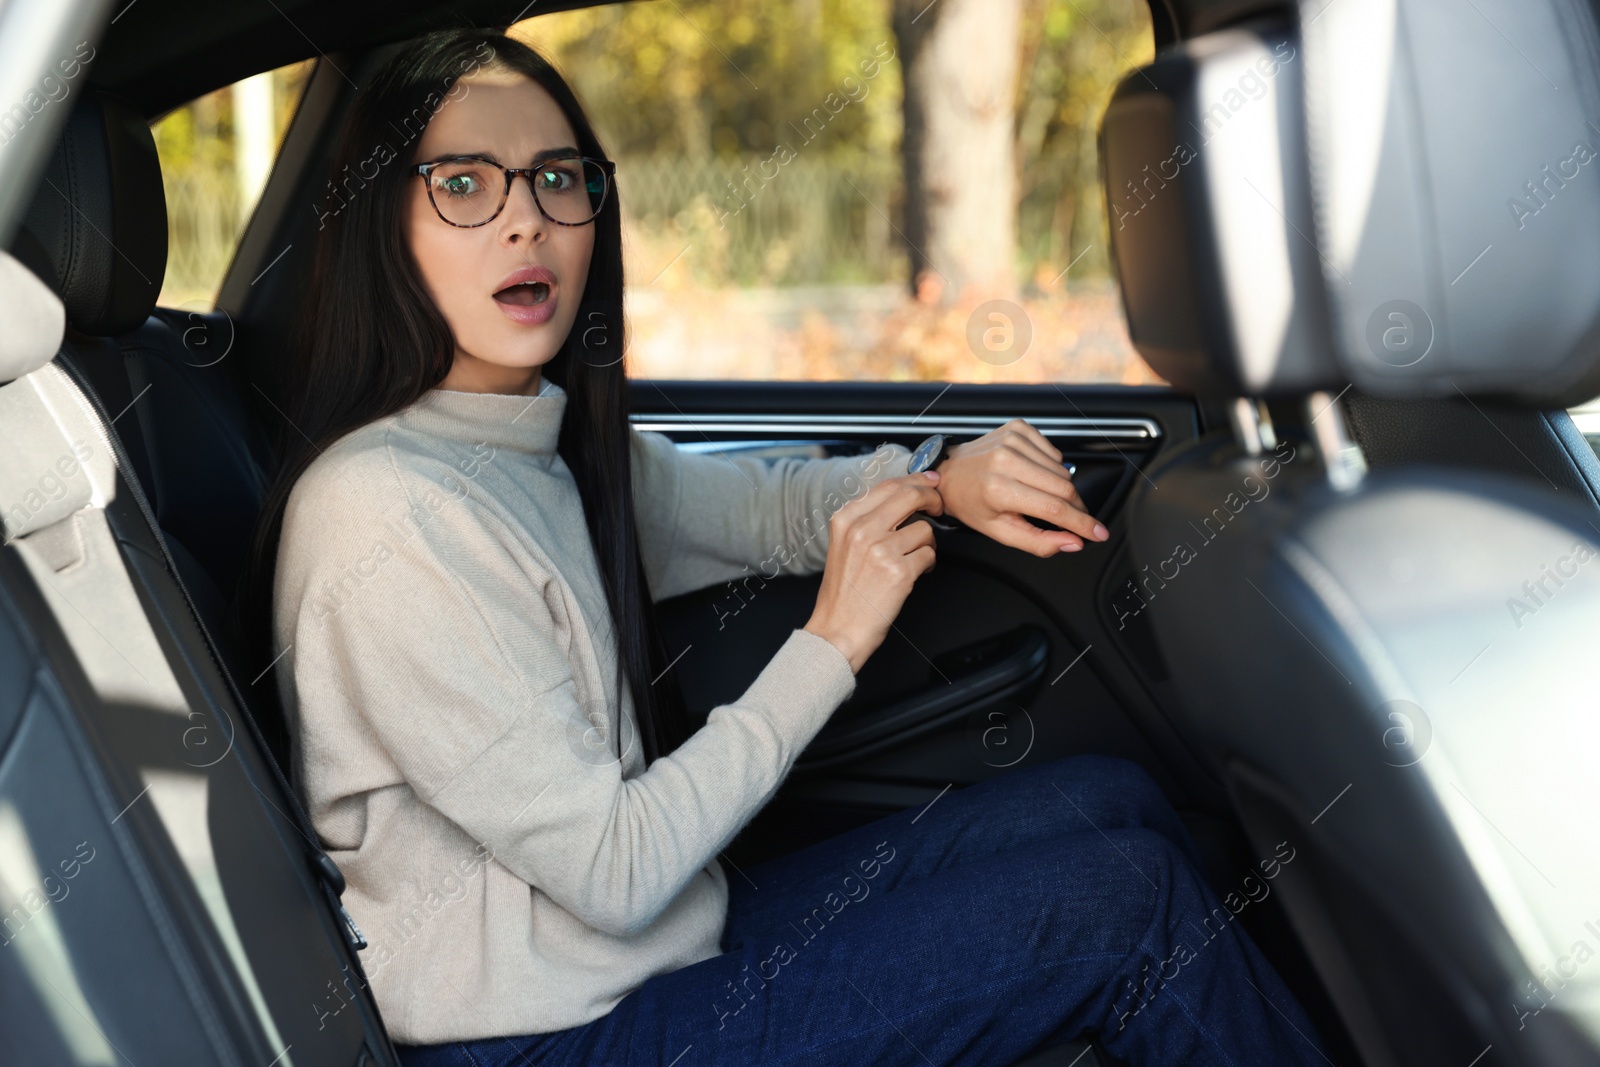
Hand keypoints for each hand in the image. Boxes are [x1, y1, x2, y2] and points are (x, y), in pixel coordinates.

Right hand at [804, 473, 941, 671]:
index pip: (888, 486)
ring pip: (924, 529)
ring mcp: (881, 550)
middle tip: (938, 507)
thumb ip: (867, 519)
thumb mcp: (843, 544)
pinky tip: (914, 573)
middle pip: (910, 496)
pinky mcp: (899, 572)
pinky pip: (929, 554)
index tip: (930, 481)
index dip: (916, 480)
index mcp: (846, 519)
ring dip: (927, 544)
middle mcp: (862, 529)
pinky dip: (928, 564)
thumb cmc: (843, 592)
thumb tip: (903, 496)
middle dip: (932, 499)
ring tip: (913, 559)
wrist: (837, 629)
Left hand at [934, 419, 1108, 556]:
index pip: (1054, 509)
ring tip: (1038, 495)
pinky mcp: (1019, 428)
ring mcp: (1013, 440)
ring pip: (1062, 470)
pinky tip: (1033, 475)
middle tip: (1070, 518)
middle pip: (1064, 488)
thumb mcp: (1000, 532)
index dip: (1082, 523)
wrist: (949, 472)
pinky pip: (1054, 453)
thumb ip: (1039, 543)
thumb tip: (1073, 542)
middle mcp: (1006, 460)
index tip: (1099, 533)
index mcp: (999, 489)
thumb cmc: (972, 504)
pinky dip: (1051, 468)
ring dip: (1061, 487)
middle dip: (1075, 508)